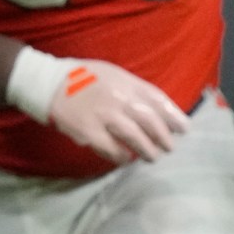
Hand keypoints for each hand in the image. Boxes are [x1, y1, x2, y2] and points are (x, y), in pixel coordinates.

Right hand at [44, 59, 189, 163]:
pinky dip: (121, 156)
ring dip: (147, 151)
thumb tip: (160, 111)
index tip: (184, 129)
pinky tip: (125, 159)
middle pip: (151, 122)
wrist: (49, 83)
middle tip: (169, 148)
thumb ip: (135, 90)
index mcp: (127, 82)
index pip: (158, 101)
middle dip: (164, 138)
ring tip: (152, 157)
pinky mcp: (89, 131)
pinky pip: (111, 149)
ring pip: (135, 138)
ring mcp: (104, 116)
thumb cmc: (85, 78)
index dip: (174, 117)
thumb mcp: (114, 74)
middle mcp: (119, 98)